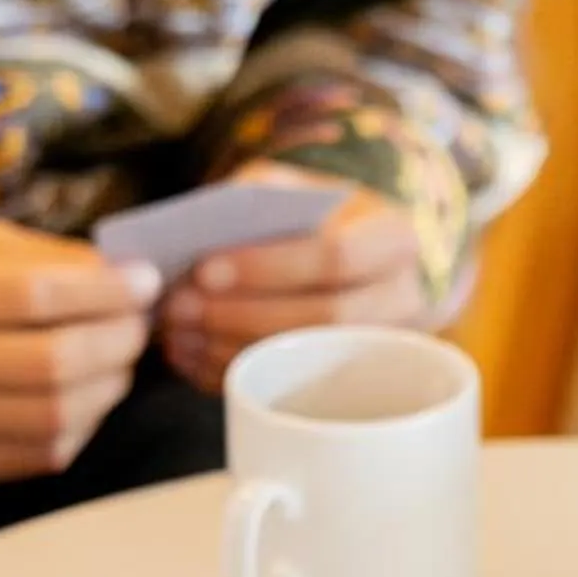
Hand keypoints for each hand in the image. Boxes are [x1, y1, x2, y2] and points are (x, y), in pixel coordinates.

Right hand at [0, 221, 159, 485]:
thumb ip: (39, 258)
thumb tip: (125, 279)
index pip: (32, 296)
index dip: (104, 292)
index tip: (144, 283)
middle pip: (49, 365)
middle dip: (115, 345)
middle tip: (137, 328)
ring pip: (50, 418)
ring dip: (106, 390)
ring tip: (117, 364)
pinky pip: (33, 456)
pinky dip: (78, 427)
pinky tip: (84, 401)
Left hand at [156, 167, 428, 391]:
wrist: (370, 261)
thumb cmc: (322, 217)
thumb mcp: (299, 186)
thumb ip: (260, 198)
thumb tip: (201, 235)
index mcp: (395, 241)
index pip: (337, 257)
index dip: (267, 267)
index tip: (204, 269)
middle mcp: (401, 301)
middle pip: (323, 319)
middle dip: (240, 315)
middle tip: (179, 307)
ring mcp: (382, 350)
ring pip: (307, 362)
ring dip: (230, 349)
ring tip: (176, 333)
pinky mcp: (355, 382)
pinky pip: (291, 390)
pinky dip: (232, 375)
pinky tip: (191, 358)